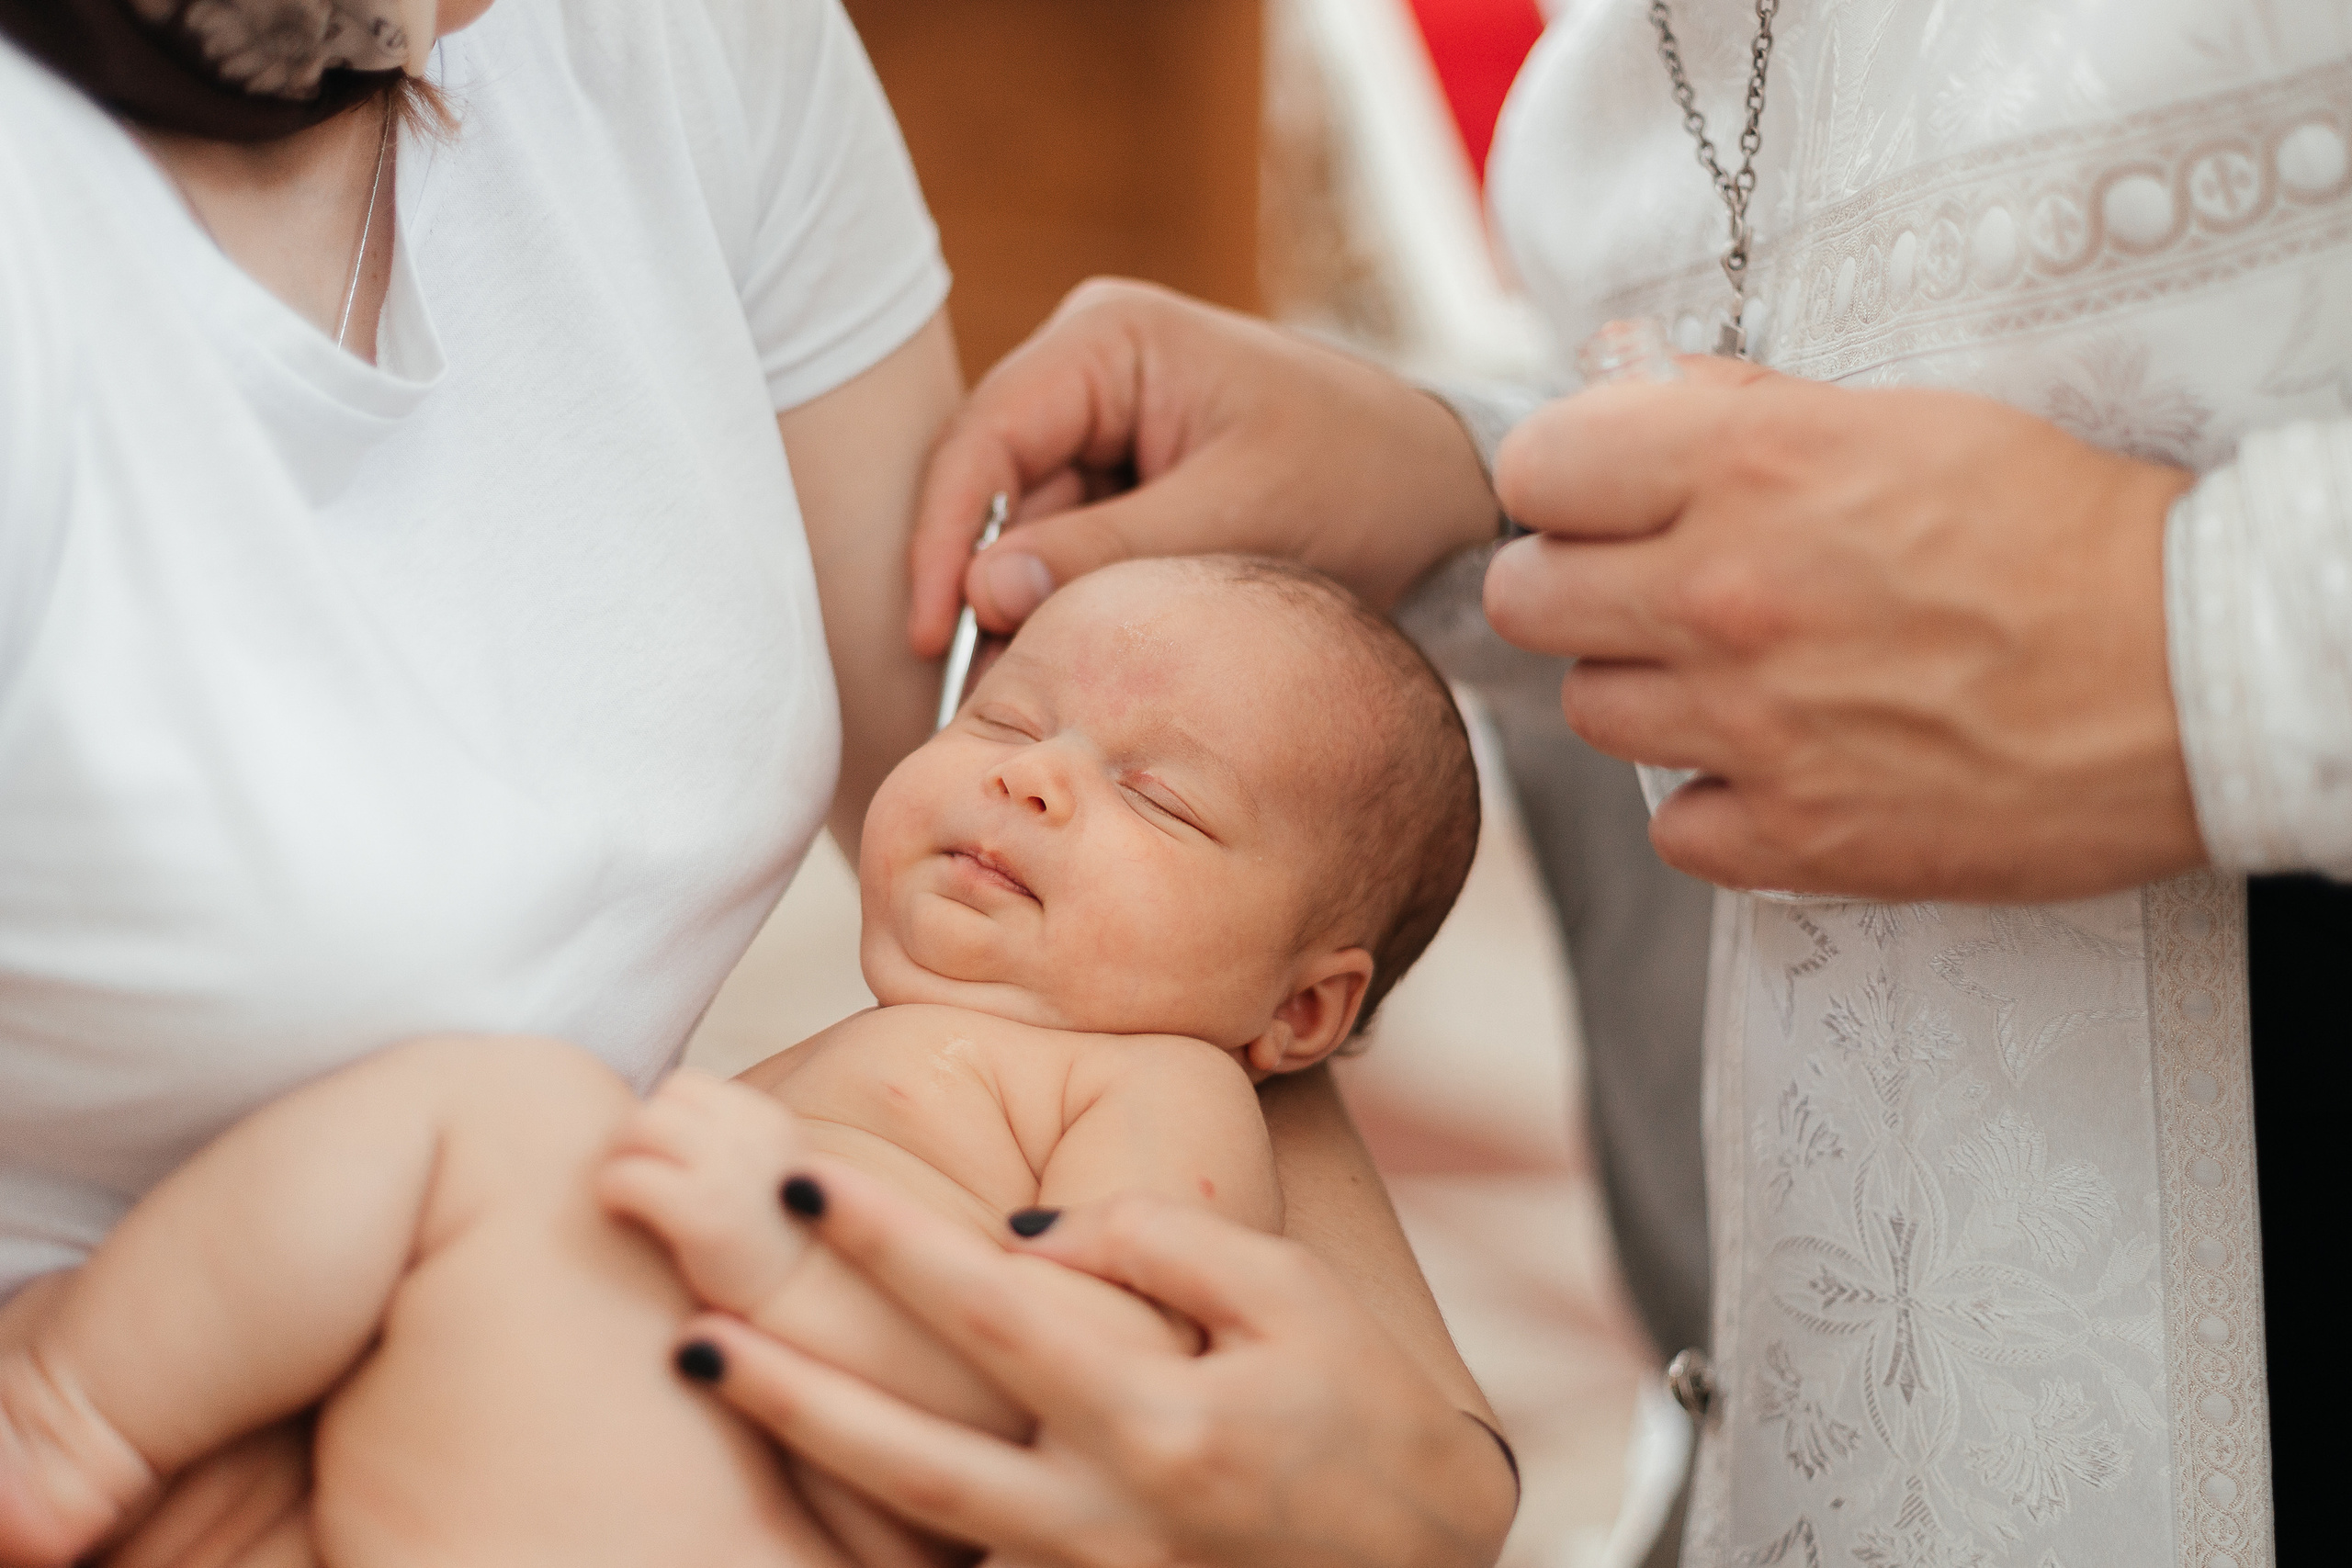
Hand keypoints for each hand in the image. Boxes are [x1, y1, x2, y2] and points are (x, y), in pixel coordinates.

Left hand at [597, 1070, 812, 1316]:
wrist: (789, 1309)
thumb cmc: (758, 1245)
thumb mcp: (758, 1174)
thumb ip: (720, 1140)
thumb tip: (653, 1119)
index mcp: (771, 1122)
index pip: (685, 1088)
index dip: (661, 1121)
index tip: (657, 1161)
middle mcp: (759, 1136)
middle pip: (660, 1104)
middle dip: (635, 1138)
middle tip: (632, 1177)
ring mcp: (734, 1173)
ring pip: (640, 1127)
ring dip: (620, 1159)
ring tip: (625, 1196)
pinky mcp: (705, 1216)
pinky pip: (629, 1176)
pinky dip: (614, 1190)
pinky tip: (621, 1212)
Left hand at [667, 1158, 1515, 1567]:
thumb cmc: (1361, 1414)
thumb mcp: (1294, 1298)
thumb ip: (1162, 1246)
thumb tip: (1027, 1230)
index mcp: (1157, 1419)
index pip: (991, 1310)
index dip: (890, 1242)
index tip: (806, 1178)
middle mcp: (1104, 1516)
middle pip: (909, 1449)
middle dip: (790, 1382)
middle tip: (685, 1321)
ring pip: (913, 1523)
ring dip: (806, 1451)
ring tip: (705, 1373)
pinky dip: (873, 1526)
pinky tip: (802, 1469)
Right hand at [907, 279, 1498, 655]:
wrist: (1444, 494)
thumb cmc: (1360, 480)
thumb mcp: (1238, 520)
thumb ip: (1107, 553)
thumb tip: (982, 592)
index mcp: (1109, 338)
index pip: (987, 438)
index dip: (943, 539)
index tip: (928, 633)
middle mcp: (1089, 366)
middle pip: (994, 488)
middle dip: (988, 590)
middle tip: (986, 693)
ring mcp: (1104, 422)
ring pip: (1025, 530)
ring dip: (1035, 607)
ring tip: (1047, 689)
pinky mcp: (1125, 477)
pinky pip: (1068, 545)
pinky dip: (1071, 604)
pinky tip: (1081, 662)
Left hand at [1482, 358, 2204, 900]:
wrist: (2195, 670)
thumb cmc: (2060, 530)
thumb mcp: (1901, 420)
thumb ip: (1743, 411)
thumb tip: (1631, 392)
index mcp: (1747, 467)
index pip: (1538, 469)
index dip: (1560, 485)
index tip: (1596, 501)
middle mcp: (1725, 595)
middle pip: (1530, 600)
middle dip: (1573, 588)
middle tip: (1640, 589)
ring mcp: (1750, 725)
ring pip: (1591, 712)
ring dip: (1644, 692)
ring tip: (1733, 676)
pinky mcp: (1796, 834)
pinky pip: (1670, 825)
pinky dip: (1711, 800)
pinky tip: (1776, 765)